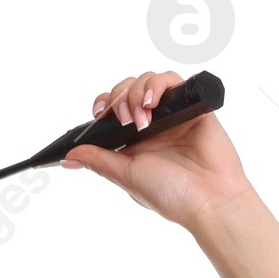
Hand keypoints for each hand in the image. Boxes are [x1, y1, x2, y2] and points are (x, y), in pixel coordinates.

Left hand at [63, 71, 248, 229]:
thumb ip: (99, 161)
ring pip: (146, 81)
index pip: (111, 109)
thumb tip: (69, 157)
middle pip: (126, 90)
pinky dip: (158, 83)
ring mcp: (171, 113)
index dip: (103, 104)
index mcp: (133, 142)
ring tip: (143, 118)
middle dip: (119, 98)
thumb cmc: (171, 193)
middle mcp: (151, 124)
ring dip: (137, 93)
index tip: (99, 113)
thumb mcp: (126, 175)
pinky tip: (153, 101)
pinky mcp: (190, 105)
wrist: (209, 198)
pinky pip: (172, 79)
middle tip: (124, 119)